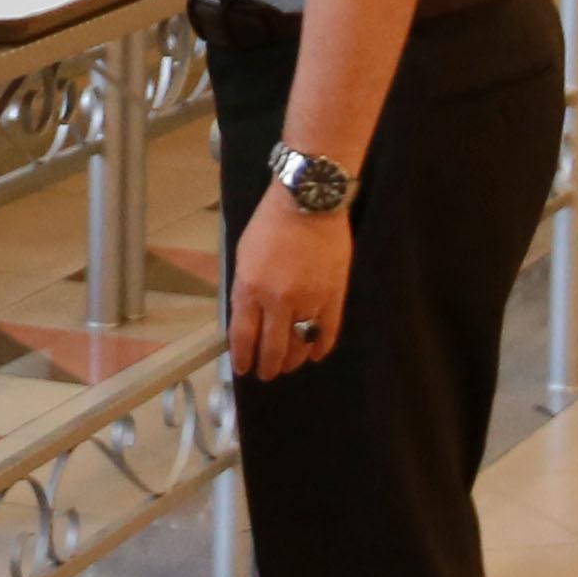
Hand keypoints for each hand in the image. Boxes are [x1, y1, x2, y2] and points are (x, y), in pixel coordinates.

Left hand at [227, 197, 351, 379]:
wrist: (308, 202)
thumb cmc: (270, 224)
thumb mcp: (243, 256)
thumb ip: (245, 290)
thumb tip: (246, 319)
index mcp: (250, 288)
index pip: (244, 336)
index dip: (243, 357)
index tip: (244, 368)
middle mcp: (278, 300)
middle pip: (273, 347)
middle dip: (267, 366)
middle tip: (266, 374)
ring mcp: (309, 300)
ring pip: (300, 344)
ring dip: (292, 361)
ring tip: (288, 366)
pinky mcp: (334, 296)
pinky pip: (328, 332)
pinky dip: (320, 348)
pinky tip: (313, 355)